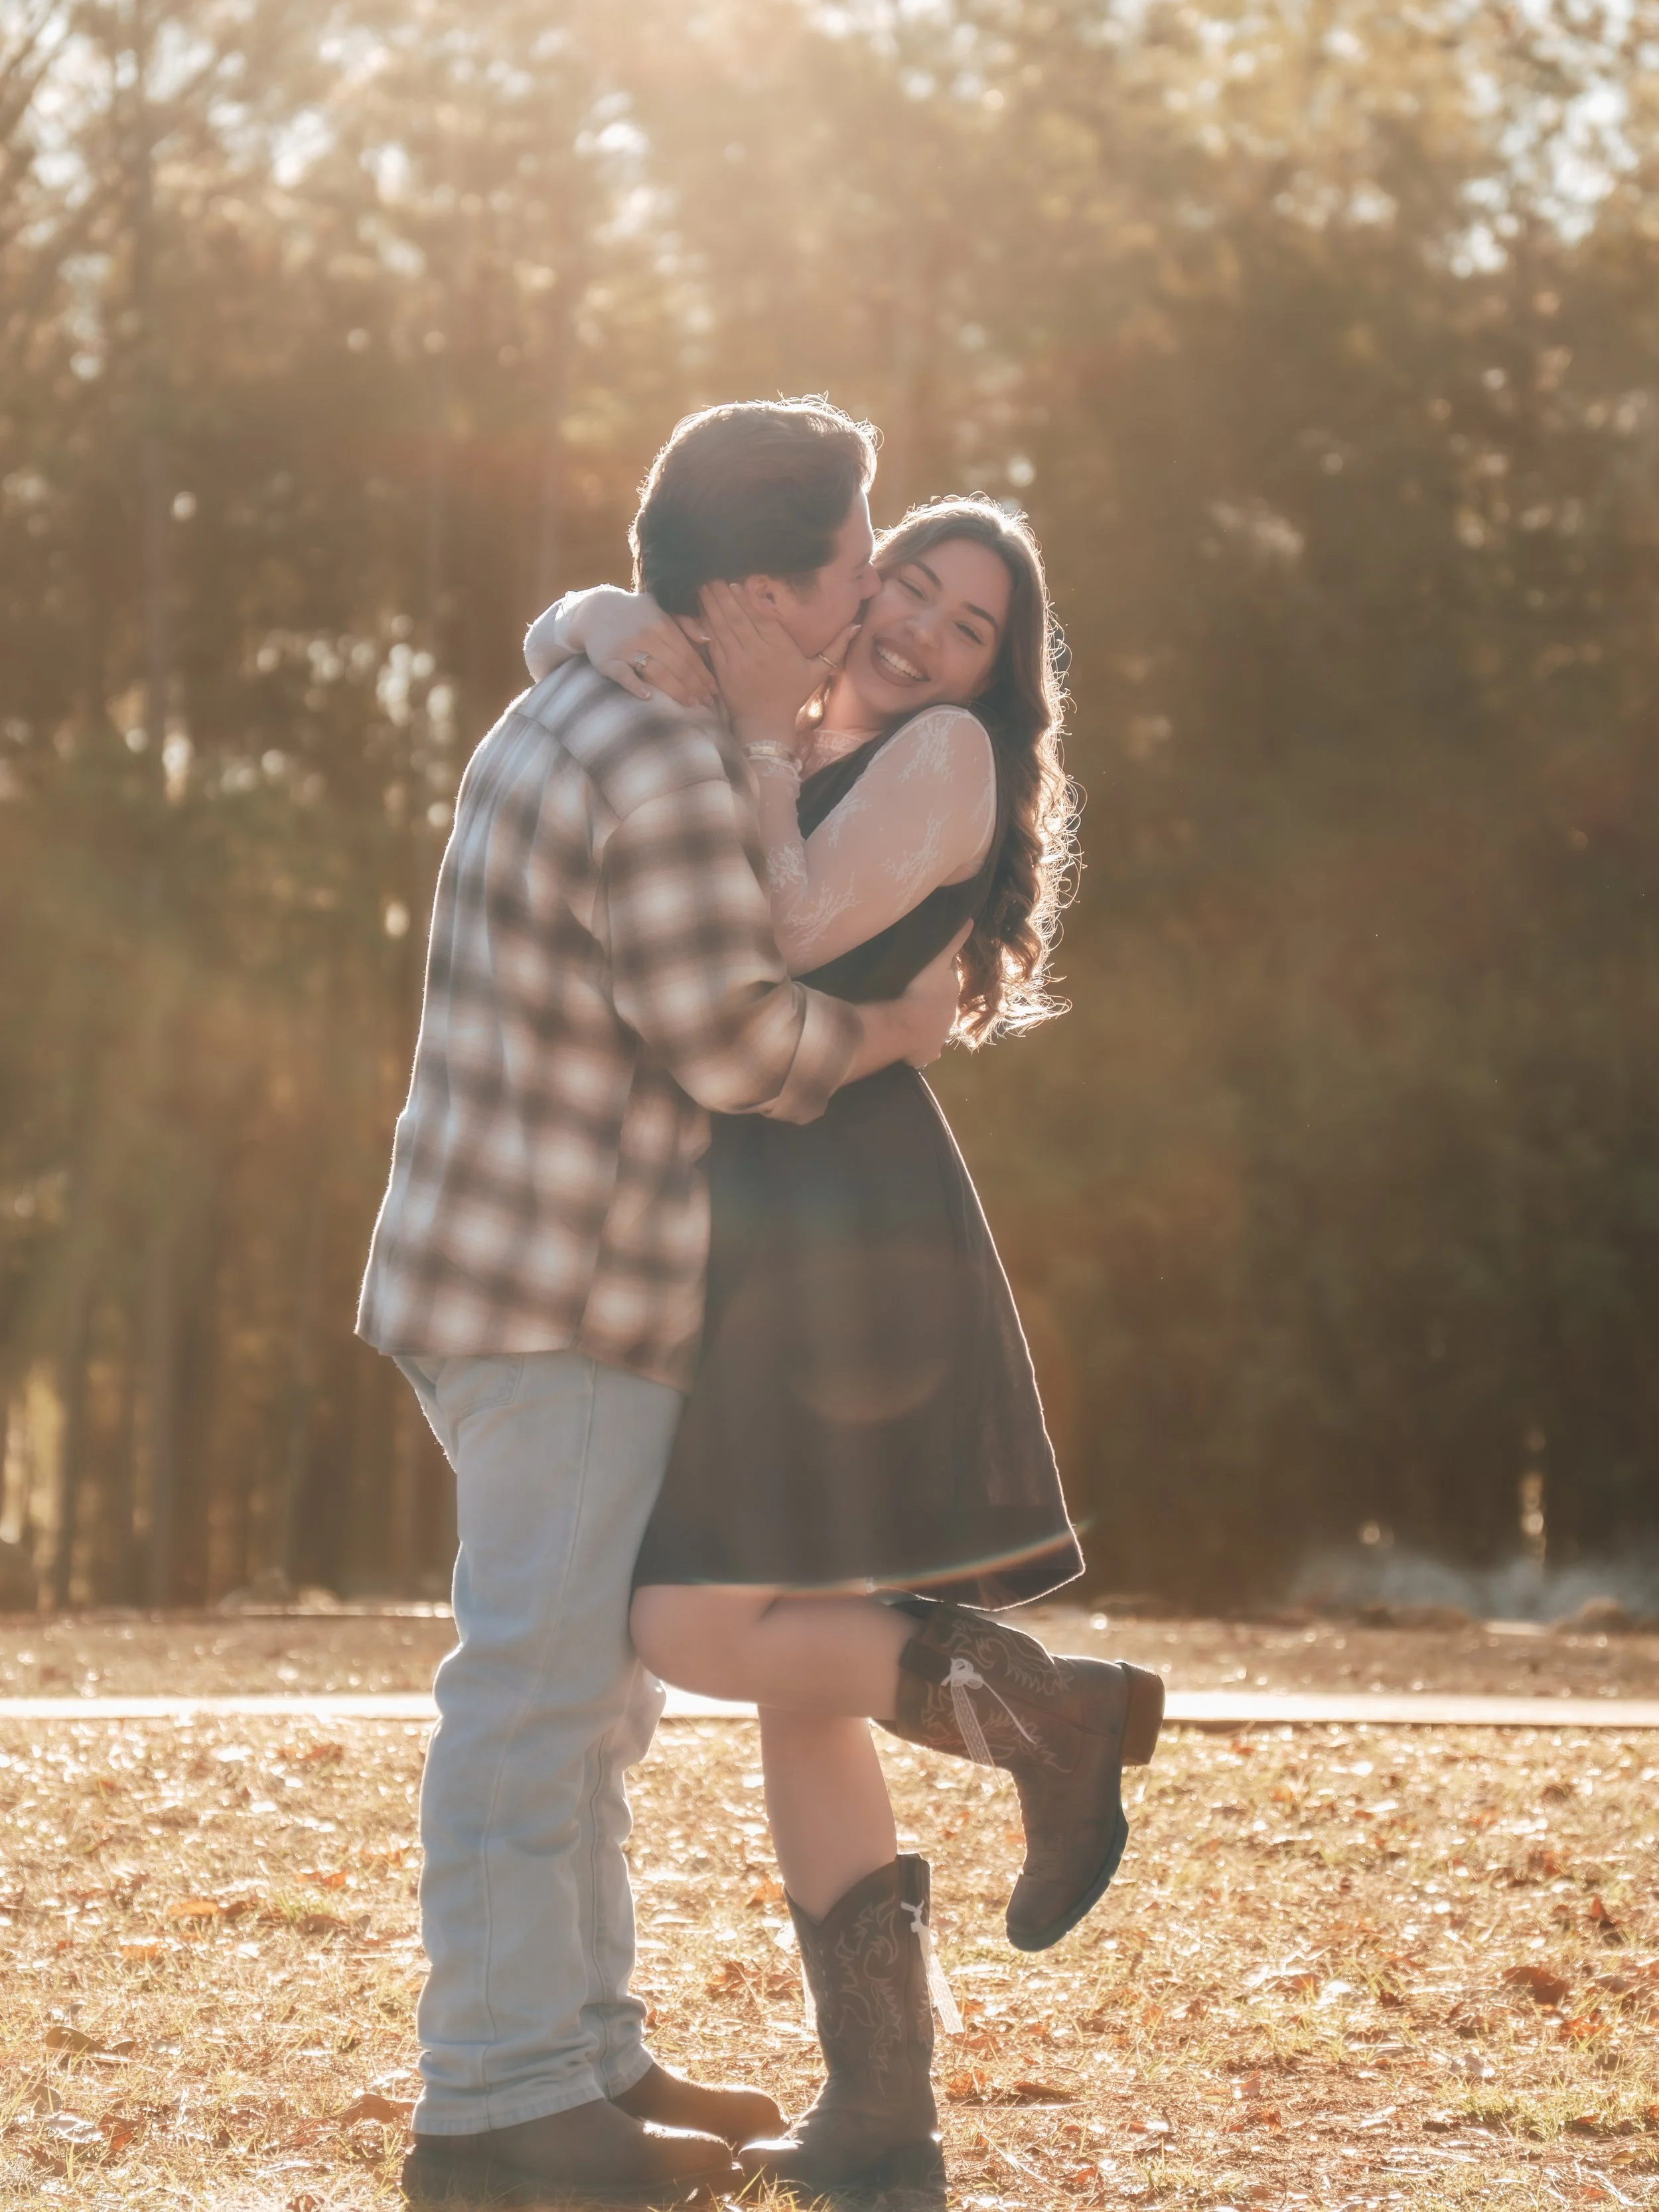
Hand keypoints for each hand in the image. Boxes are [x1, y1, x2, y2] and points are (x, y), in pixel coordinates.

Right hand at [572, 587, 717, 708]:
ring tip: (690, 703)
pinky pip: (623, 675)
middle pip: (677, 666)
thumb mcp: (661, 610)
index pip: (688, 654)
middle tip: (706, 701)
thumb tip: (708, 639)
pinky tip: (648, 697)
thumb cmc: (636, 614)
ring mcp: (627, 649)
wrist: (595, 612)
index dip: (702, 674)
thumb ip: (686, 622)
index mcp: (662, 625)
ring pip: (656, 673)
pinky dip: (635, 686)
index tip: (713, 689)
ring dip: (676, 690)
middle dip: (695, 686)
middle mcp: (646, 636)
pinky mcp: (608, 660)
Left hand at [698, 581, 856, 746]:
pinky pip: (713, 643)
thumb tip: (855, 625)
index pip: (762, 617)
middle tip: (712, 573)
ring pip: (722, 626)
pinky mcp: (723, 669)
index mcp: (780, 649)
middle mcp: (757, 652)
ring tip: (703, 584)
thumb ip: (836, 647)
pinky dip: (705, 625)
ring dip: (711, 604)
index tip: (738, 579)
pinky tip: (700, 610)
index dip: (748, 598)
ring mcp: (737, 660)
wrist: (765, 724)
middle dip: (724, 594)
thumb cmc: (791, 696)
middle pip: (738, 617)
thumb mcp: (818, 672)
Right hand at [896, 925, 970, 1065]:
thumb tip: (970, 921)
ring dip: (925, 1030)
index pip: (947, 990)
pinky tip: (912, 1049)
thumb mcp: (939, 961)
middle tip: (914, 1003)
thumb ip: (954, 942)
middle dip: (932, 1010)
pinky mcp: (927, 1055)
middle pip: (941, 1012)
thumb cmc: (921, 991)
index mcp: (951, 998)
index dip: (937, 987)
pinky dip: (921, 1052)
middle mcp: (949, 1020)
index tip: (925, 984)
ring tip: (909, 1024)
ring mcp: (939, 1040)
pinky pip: (925, 1053)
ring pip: (934, 1033)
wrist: (909, 1024)